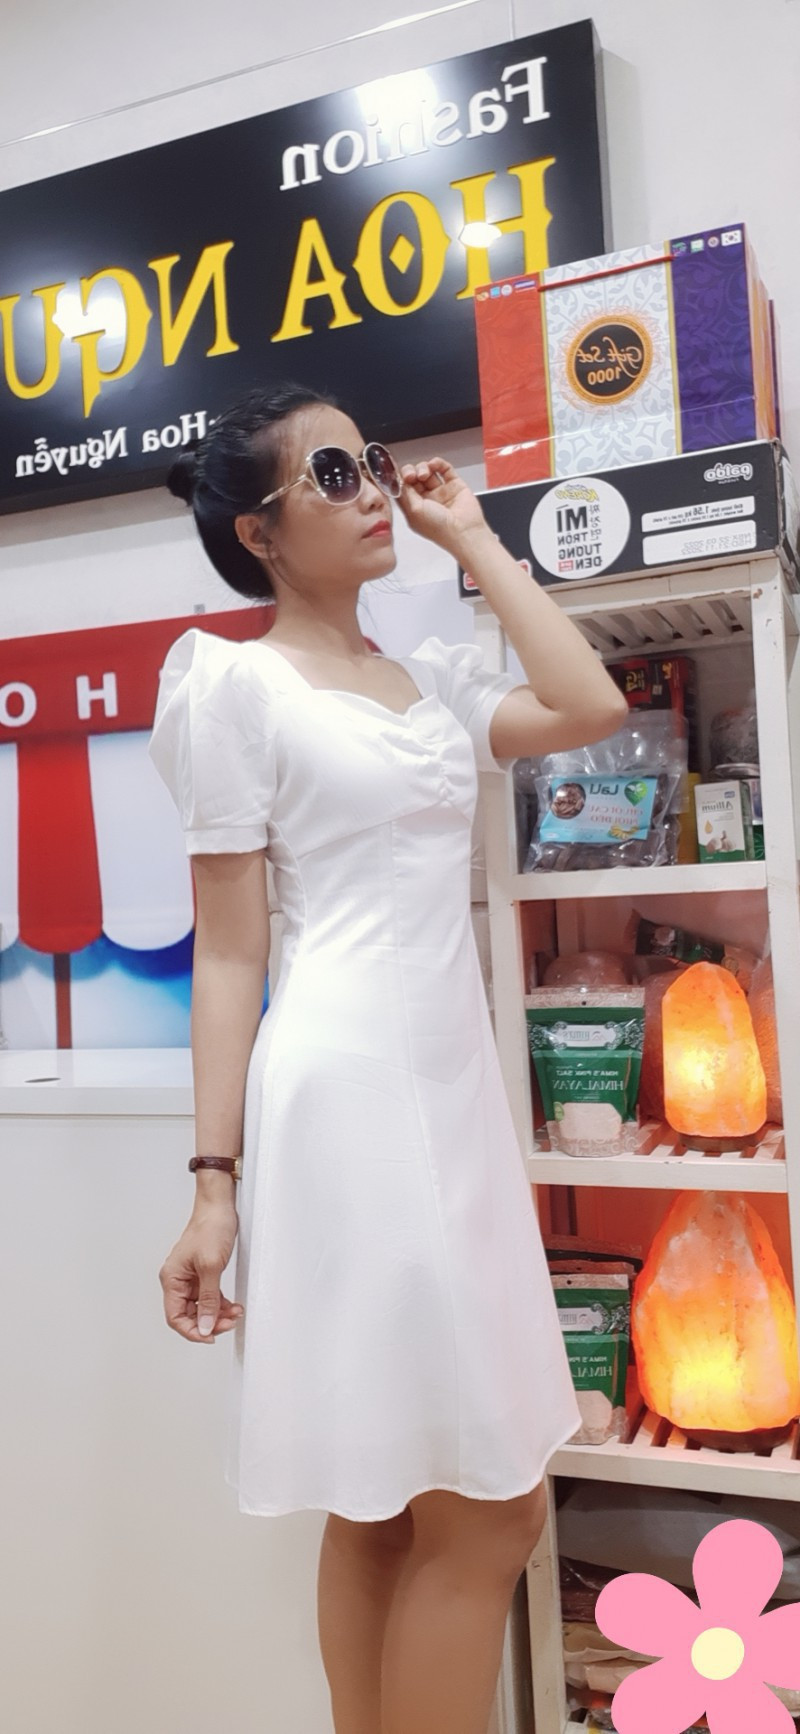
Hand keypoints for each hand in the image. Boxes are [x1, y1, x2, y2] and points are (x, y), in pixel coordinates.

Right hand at [159, 1200, 243, 1343]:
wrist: (219, 1207)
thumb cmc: (210, 1228)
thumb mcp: (211, 1267)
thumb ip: (208, 1299)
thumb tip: (205, 1325)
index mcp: (171, 1279)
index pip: (175, 1317)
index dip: (192, 1331)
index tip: (210, 1336)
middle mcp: (177, 1280)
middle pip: (188, 1315)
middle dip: (209, 1322)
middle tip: (229, 1323)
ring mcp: (189, 1278)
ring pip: (201, 1308)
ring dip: (217, 1314)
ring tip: (235, 1313)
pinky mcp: (202, 1274)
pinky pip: (209, 1297)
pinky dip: (220, 1303)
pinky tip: (232, 1306)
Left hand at [396, 457, 487, 552]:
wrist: (463, 531)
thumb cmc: (438, 528)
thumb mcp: (413, 511)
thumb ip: (405, 493)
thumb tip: (399, 480)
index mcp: (414, 509)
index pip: (403, 489)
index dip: (399, 480)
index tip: (397, 475)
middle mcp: (426, 500)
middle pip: (414, 478)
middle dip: (410, 472)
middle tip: (411, 475)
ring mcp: (440, 491)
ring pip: (428, 471)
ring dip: (423, 468)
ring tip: (424, 474)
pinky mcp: (454, 484)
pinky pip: (445, 469)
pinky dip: (438, 463)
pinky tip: (434, 464)